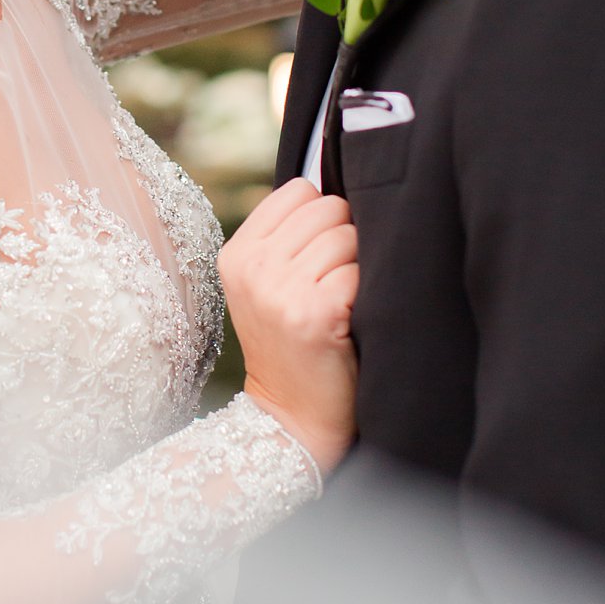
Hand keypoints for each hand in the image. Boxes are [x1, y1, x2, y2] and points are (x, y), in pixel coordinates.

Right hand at [218, 179, 358, 474]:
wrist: (291, 419)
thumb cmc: (291, 346)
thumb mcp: (266, 286)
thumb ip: (287, 237)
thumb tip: (339, 183)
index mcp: (237, 254)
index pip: (300, 191)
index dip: (321, 218)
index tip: (318, 256)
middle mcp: (254, 268)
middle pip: (329, 207)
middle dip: (344, 239)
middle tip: (333, 284)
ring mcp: (281, 290)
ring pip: (349, 236)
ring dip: (358, 267)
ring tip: (341, 302)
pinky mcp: (315, 313)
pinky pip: (361, 270)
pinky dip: (367, 292)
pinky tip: (350, 319)